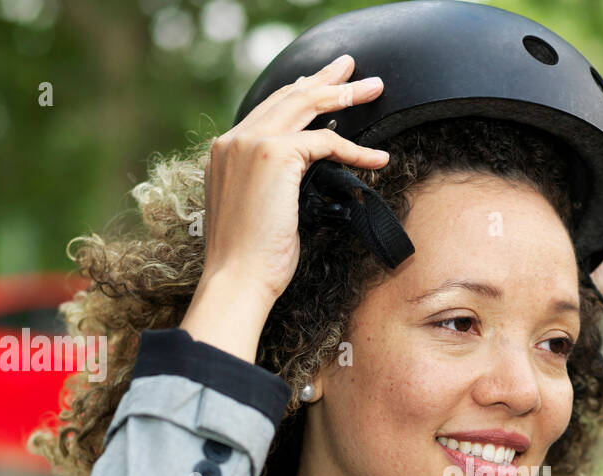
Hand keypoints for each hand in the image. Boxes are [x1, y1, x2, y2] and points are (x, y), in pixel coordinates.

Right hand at [181, 53, 390, 361]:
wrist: (237, 279)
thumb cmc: (251, 260)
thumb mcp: (261, 212)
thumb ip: (276, 185)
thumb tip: (311, 178)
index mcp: (226, 152)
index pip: (268, 111)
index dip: (299, 95)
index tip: (321, 87)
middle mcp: (233, 141)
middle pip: (287, 97)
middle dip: (324, 80)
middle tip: (352, 69)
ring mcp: (250, 143)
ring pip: (305, 105)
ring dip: (344, 95)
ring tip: (373, 89)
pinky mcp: (274, 155)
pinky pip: (325, 141)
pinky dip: (354, 149)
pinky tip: (376, 158)